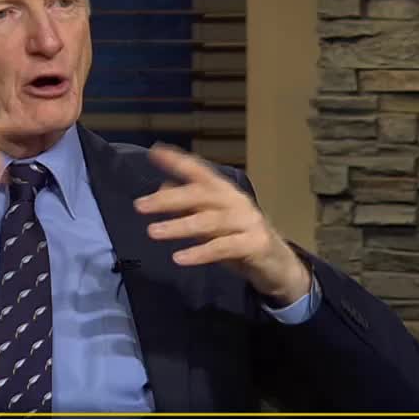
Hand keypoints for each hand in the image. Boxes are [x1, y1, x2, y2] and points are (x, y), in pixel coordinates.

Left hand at [134, 144, 310, 304]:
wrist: (278, 266)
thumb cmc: (239, 240)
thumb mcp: (211, 223)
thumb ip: (189, 207)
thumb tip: (162, 188)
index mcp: (225, 192)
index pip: (200, 171)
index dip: (178, 160)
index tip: (155, 152)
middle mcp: (236, 201)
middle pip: (201, 194)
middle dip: (168, 199)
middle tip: (140, 205)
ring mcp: (248, 221)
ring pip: (209, 220)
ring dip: (179, 226)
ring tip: (152, 232)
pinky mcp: (255, 244)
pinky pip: (223, 247)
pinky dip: (200, 252)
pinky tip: (179, 258)